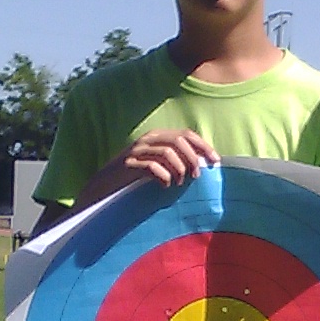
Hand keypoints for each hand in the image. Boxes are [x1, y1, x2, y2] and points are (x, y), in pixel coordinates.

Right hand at [79, 129, 218, 207]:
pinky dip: (163, 177)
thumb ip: (174, 160)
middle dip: (192, 157)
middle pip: (178, 140)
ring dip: (179, 168)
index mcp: (156, 136)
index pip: (185, 134)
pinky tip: (165, 186)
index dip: (203, 146)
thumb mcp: (155, 164)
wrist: (103, 186)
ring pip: (167, 152)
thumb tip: (200, 165)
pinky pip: (152, 167)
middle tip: (197, 175)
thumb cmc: (134, 177)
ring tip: (180, 181)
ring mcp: (136, 151)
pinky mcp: (128, 166)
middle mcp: (147, 140)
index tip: (216, 161)